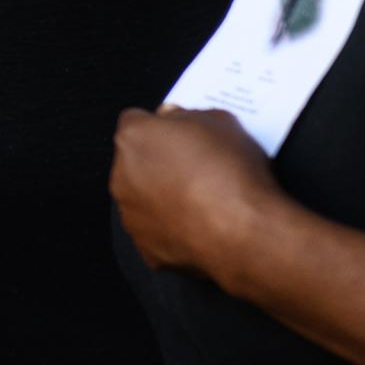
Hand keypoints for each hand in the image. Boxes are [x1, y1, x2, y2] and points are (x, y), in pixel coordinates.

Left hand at [110, 106, 280, 282]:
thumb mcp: (220, 121)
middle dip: (159, 163)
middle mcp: (121, 176)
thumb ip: (188, 115)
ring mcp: (131, 216)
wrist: (244, 231)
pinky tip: (202, 228)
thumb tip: (175, 117)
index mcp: (134, 138)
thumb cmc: (232, 172)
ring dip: (163, 198)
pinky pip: (156, 233)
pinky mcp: (146, 249)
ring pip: (142, 200)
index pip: (135, 122)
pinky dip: (173, 231)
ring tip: (202, 202)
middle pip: (135, 163)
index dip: (160, 127)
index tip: (180, 135)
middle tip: (195, 169)